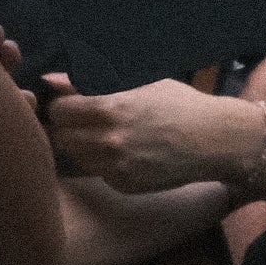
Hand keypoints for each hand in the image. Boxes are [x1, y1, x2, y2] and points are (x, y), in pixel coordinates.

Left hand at [39, 75, 265, 195]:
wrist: (214, 140)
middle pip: (59, 137)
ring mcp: (115, 167)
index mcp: (112, 108)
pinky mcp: (123, 185)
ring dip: (81, 145)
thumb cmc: (179, 103)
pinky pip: (96, 172)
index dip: (62, 105)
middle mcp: (109, 141)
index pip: (58, 110)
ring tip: (104, 134)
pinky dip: (101, 162)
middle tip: (82, 120)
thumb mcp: (141, 82)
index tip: (71, 103)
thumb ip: (91, 82)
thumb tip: (51, 79)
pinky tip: (123, 151)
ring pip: (75, 157)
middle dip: (66, 127)